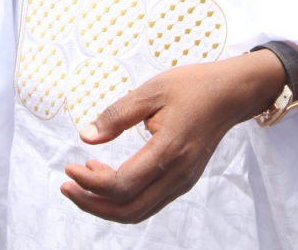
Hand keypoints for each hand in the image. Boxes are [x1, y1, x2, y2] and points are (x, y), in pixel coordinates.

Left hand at [61, 54, 280, 223]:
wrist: (231, 93)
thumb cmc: (192, 87)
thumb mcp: (151, 91)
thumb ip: (116, 115)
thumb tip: (85, 136)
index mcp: (168, 151)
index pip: (122, 185)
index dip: (90, 184)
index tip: (69, 167)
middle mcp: (178, 174)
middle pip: (129, 210)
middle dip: (92, 204)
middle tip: (66, 186)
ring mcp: (183, 181)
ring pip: (139, 211)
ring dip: (107, 204)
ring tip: (82, 179)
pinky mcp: (183, 179)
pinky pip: (149, 201)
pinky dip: (124, 197)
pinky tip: (106, 175)